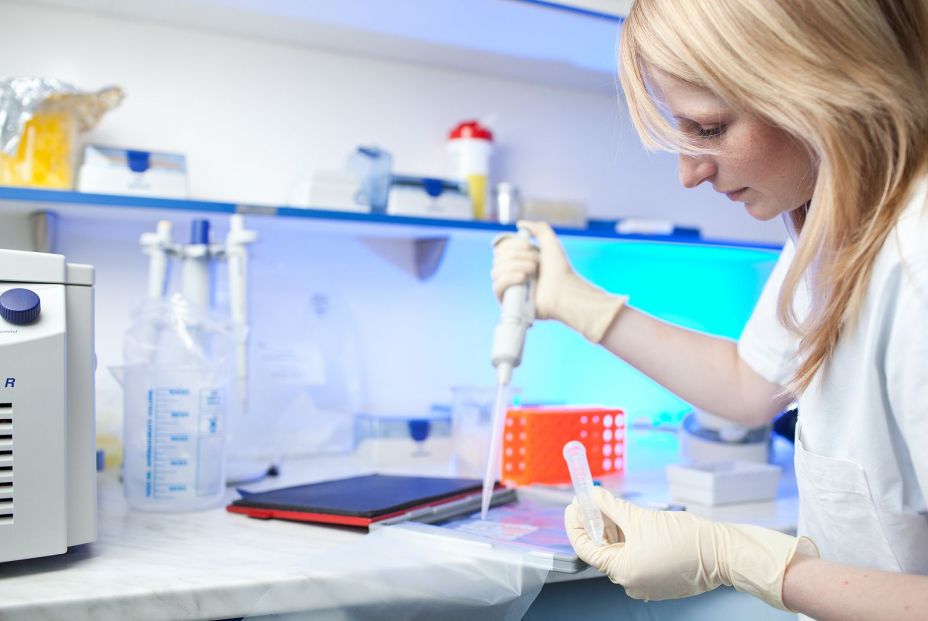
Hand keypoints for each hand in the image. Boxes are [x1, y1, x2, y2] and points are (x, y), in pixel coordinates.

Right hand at [490, 220, 626, 342]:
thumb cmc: (559, 270)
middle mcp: (511, 273)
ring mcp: (509, 287)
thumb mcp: (551, 242)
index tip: (529, 245)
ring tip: (533, 271)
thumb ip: (539, 228)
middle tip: (536, 262)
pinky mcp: (507, 301)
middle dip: (519, 255)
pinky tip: (522, 278)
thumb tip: (520, 224)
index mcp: (518, 260)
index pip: (502, 248)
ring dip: (516, 266)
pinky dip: (509, 278)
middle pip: (498, 257)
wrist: (564, 291)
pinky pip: (497, 286)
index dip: (513, 244)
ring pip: (497, 270)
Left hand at [565, 487, 816, 609]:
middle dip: (597, 524)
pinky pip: (635, 559)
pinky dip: (630, 542)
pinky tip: (632, 524)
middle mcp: (631, 583)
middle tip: (595, 500)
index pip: (585, 547)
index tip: (575, 503)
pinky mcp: (659, 582)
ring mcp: (645, 584)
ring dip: (614, 531)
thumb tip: (592, 495)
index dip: (576, 522)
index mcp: (622, 571)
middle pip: (602, 550)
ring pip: (619, 554)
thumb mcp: (640, 517)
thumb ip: (610, 507)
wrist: (723, 553)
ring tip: (614, 508)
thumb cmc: (686, 538)